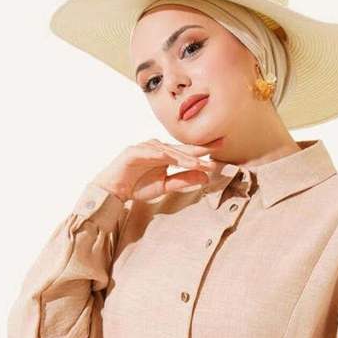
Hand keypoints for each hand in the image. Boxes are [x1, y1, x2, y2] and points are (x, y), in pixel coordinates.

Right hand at [93, 138, 222, 203]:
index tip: (222, 147)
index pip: (189, 152)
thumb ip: (184, 180)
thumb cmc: (138, 186)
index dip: (204, 150)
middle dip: (199, 148)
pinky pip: (150, 152)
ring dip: (184, 156)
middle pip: (182, 148)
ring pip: (169, 150)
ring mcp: (146, 148)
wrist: (114, 190)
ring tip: (198, 163)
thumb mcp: (165, 186)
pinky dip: (162, 154)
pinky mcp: (134, 151)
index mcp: (167, 155)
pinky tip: (172, 158)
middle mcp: (158, 148)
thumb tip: (205, 177)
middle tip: (217, 147)